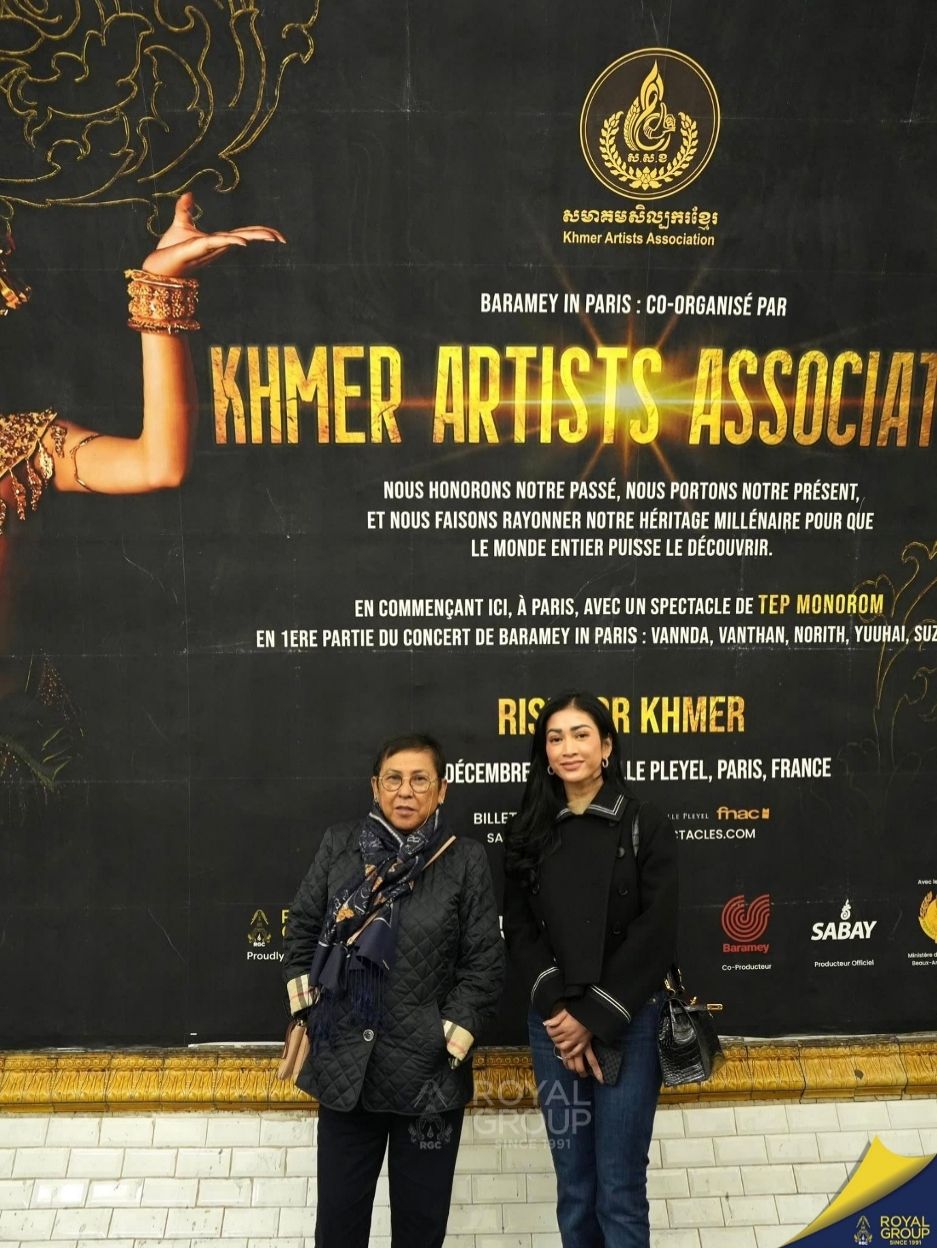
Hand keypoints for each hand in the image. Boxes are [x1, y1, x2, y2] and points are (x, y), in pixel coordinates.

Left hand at [141, 192, 285, 276]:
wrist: (161, 263)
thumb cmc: (172, 248)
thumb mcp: (181, 222)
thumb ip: (186, 209)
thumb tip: (189, 194)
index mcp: (218, 239)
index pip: (244, 233)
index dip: (260, 232)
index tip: (276, 235)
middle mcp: (219, 244)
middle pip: (247, 236)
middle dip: (265, 236)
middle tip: (283, 239)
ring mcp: (213, 247)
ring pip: (239, 239)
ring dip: (256, 237)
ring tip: (273, 238)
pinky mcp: (202, 247)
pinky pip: (220, 242)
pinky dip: (232, 241)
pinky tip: (243, 243)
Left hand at [544, 1008, 591, 1057]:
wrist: (593, 1013)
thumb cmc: (579, 1011)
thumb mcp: (566, 1011)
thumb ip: (556, 1019)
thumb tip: (545, 1024)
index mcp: (564, 1027)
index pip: (551, 1032)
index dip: (549, 1030)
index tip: (549, 1028)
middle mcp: (569, 1035)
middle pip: (556, 1040)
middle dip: (553, 1037)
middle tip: (554, 1034)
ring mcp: (576, 1040)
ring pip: (563, 1047)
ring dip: (559, 1046)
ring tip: (559, 1042)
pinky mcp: (583, 1043)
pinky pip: (575, 1052)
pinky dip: (570, 1054)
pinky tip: (567, 1054)